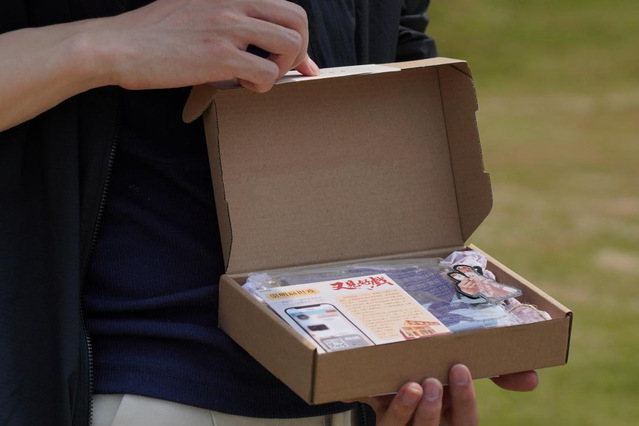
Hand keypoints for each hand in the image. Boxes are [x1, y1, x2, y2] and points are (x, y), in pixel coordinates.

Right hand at [95, 0, 317, 91]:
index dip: (301, 37)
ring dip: (282, 68)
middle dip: (300, 52)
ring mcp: (228, 29)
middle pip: (297, 21)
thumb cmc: (150, 34)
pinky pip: (267, 73)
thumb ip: (221, 15)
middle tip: (282, 70)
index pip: (284, 7)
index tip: (302, 62)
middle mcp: (234, 5)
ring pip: (290, 45)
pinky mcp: (219, 56)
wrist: (117, 45)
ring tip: (257, 78)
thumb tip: (244, 35)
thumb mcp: (191, 8)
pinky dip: (262, 86)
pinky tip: (241, 86)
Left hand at [358, 365, 537, 424]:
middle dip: (435, 410)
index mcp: (453, 417)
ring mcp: (405, 425)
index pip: (465, 422)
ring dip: (409, 410)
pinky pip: (384, 422)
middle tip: (434, 381)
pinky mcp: (382, 419)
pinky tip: (382, 389)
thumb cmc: (439, 366)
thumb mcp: (462, 369)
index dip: (464, 400)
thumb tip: (532, 379)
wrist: (394, 364)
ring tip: (412, 386)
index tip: (460, 369)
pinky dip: (385, 406)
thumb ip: (500, 373)